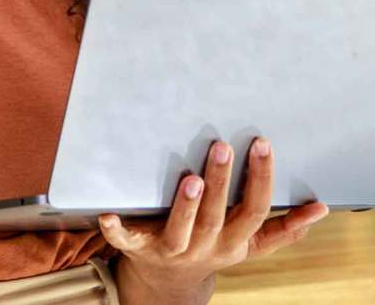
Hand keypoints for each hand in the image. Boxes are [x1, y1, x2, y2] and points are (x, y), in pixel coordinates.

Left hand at [97, 137, 328, 298]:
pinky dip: (116, 229)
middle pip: (218, 215)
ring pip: (181, 229)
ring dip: (186, 205)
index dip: (261, 178)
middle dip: (222, 182)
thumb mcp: (249, 242)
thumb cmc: (212, 247)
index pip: (254, 209)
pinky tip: (107, 215)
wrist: (169, 282)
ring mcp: (170, 248)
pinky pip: (125, 241)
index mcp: (234, 240)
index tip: (262, 144)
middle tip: (222, 147)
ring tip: (191, 178)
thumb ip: (282, 228)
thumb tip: (320, 209)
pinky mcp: (137, 249)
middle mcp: (205, 246)